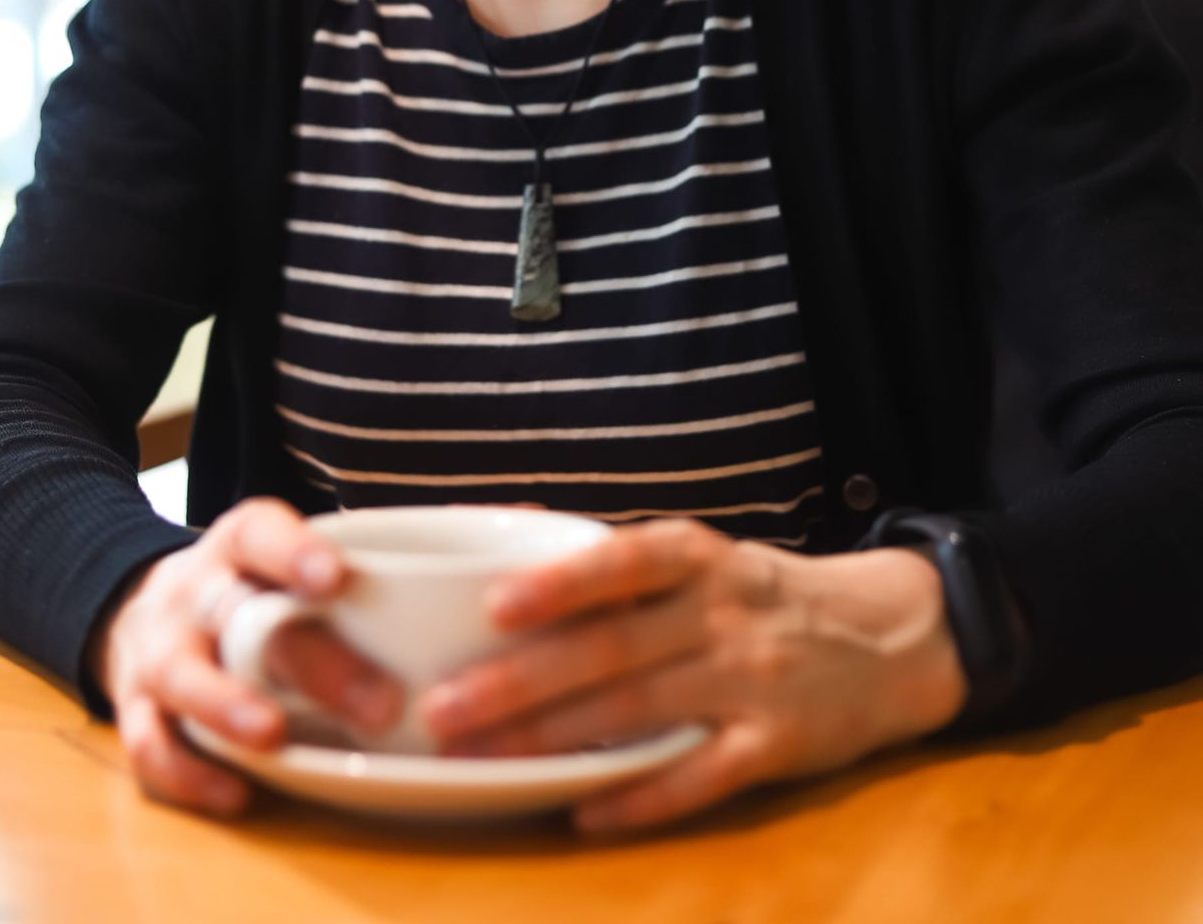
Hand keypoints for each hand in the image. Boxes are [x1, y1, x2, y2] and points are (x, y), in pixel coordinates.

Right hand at [88, 498, 402, 815]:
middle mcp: (195, 592)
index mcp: (240, 543)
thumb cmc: (252, 591)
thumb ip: (367, 568)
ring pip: (185, 674)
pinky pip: (151, 744)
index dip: (295, 554)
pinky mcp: (135, 709)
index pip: (261, 534)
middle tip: (382, 706)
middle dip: (312, 662)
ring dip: (228, 706)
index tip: (338, 578)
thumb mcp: (290, 559)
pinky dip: (189, 773)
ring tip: (275, 738)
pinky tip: (237, 793)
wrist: (141, 611)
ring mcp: (160, 650)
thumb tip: (491, 560)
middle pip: (243, 618)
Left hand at [419, 519, 967, 833]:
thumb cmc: (764, 597)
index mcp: (699, 558)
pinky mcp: (776, 746)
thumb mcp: (704, 557)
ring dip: (555, 741)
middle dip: (521, 682)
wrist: (889, 637)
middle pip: (613, 649)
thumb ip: (618, 560)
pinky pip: (699, 776)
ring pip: (640, 713)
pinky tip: (582, 810)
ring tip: (483, 760)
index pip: (624, 561)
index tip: (492, 605)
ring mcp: (751, 681)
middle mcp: (723, 613)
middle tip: (444, 710)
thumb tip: (510, 523)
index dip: (560, 583)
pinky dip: (640, 795)